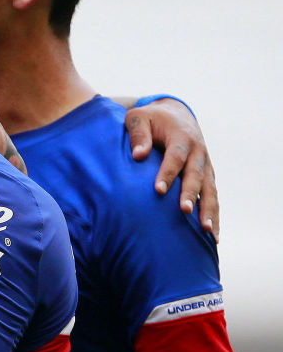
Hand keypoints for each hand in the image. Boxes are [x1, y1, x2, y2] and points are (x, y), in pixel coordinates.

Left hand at [125, 99, 218, 239]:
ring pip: (210, 190)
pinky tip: (212, 236)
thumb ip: (138, 134)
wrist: (177, 115)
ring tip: (207, 231)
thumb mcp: (139, 118)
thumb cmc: (151, 119)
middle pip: (195, 175)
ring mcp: (206, 165)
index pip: (175, 157)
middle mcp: (198, 152)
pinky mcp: (207, 176)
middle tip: (184, 211)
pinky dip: (214, 215)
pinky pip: (213, 197)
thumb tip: (138, 155)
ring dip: (208, 210)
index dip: (167, 173)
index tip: (157, 190)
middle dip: (190, 194)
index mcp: (182, 137)